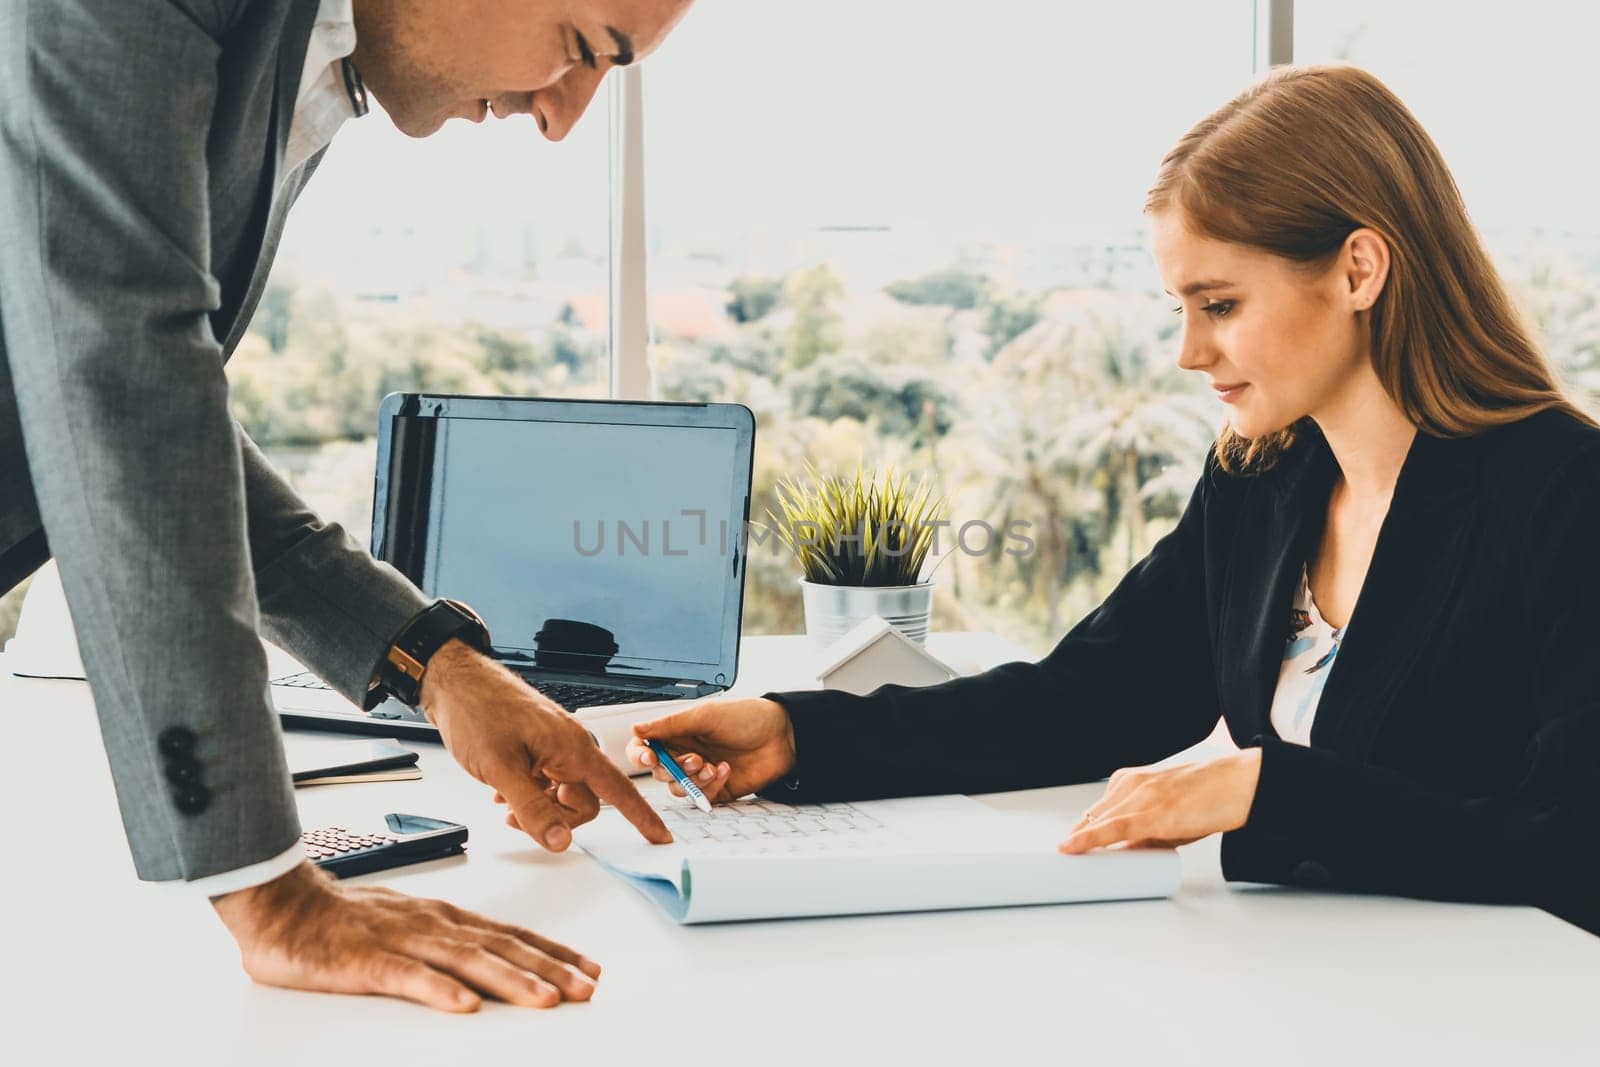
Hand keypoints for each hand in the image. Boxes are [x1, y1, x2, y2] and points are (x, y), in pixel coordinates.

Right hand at [212, 862, 599, 1011]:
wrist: (283, 905)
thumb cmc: (344, 922)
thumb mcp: (408, 927)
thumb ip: (445, 945)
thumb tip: (487, 971)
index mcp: (445, 918)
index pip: (511, 934)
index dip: (554, 952)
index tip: (589, 968)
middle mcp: (433, 925)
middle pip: (502, 948)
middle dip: (550, 969)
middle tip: (587, 989)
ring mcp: (402, 941)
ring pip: (467, 961)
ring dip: (512, 980)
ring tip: (547, 1001)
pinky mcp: (367, 962)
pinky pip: (408, 978)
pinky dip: (439, 990)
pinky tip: (465, 1006)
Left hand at [419, 639, 670, 849]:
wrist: (454, 681)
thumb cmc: (477, 711)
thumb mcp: (500, 768)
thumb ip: (532, 808)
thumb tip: (560, 842)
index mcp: (573, 748)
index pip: (619, 790)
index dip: (642, 817)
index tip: (660, 838)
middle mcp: (570, 746)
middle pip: (585, 802)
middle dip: (557, 819)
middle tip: (518, 819)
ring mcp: (553, 746)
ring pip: (563, 794)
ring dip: (539, 808)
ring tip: (505, 804)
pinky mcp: (537, 747)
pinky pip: (547, 782)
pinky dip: (530, 793)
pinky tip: (503, 790)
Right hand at [625, 697, 796, 803]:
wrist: (782, 736)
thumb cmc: (747, 718)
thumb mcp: (706, 715)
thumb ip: (670, 724)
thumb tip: (636, 728)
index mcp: (677, 732)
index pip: (645, 746)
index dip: (640, 755)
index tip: (649, 758)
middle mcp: (684, 753)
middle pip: (659, 772)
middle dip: (673, 769)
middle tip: (695, 759)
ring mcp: (699, 773)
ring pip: (677, 788)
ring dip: (691, 780)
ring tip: (711, 766)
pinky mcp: (715, 790)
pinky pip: (700, 797)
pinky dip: (709, 787)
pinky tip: (725, 770)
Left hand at [1058, 749, 1261, 853]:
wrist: (1237, 786)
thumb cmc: (1208, 800)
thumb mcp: (1168, 816)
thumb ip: (1145, 834)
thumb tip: (1124, 854)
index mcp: (1131, 781)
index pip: (1097, 809)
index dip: (1081, 831)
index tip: (1069, 848)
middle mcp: (1130, 784)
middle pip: (1092, 816)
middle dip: (1077, 839)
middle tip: (1068, 863)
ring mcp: (1140, 797)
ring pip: (1098, 822)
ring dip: (1080, 843)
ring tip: (1068, 864)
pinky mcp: (1152, 814)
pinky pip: (1112, 829)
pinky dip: (1088, 839)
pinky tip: (1070, 848)